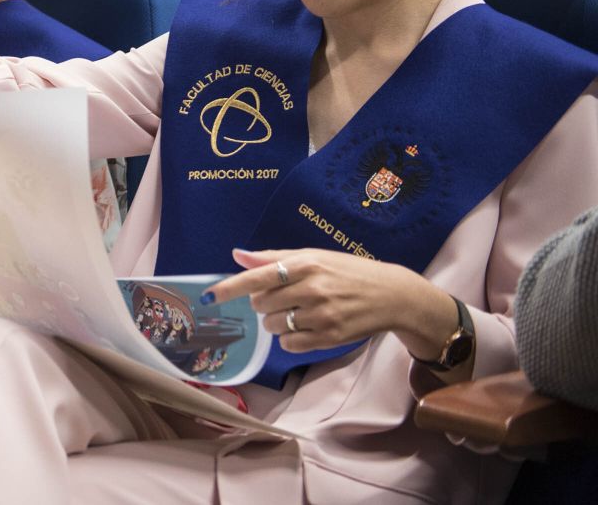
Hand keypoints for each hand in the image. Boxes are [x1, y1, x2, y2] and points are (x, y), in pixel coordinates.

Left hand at [205, 248, 460, 358]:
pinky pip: (289, 344)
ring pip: (273, 325)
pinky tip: (306, 326)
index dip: (229, 288)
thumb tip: (237, 255)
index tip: (207, 296)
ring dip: (276, 321)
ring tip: (299, 311)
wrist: (391, 294)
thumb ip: (273, 258)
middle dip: (264, 303)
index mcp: (305, 264)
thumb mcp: (313, 256)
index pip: (257, 276)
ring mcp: (322, 314)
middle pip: (261, 304)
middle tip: (285, 297)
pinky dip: (290, 337)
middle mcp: (312, 288)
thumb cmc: (346, 271)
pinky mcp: (330, 337)